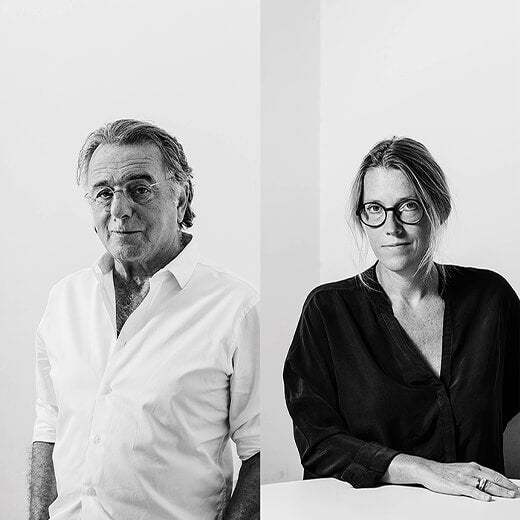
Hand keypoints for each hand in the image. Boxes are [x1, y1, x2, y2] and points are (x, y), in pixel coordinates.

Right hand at [383, 454, 519, 500]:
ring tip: (510, 496)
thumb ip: (474, 475)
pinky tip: (487, 499)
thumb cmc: (444, 472)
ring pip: (486, 485)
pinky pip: (472, 491)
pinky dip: (481, 495)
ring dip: (500, 491)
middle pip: (494, 479)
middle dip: (508, 487)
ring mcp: (465, 479)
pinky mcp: (458, 486)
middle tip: (518, 493)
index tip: (515, 487)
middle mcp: (471, 471)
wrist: (427, 469)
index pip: (494, 474)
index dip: (506, 481)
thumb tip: (487, 482)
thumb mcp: (462, 470)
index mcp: (473, 467)